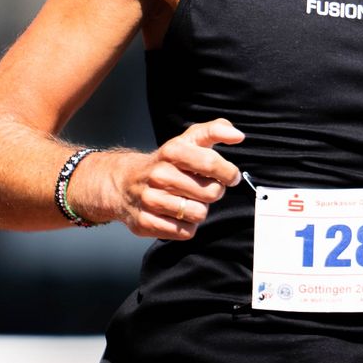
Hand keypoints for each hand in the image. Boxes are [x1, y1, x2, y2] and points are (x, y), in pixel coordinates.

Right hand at [75, 118, 243, 239]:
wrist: (124, 183)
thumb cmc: (166, 163)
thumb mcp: (187, 140)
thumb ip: (215, 130)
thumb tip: (238, 136)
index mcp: (172, 151)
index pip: (211, 163)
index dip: (228, 172)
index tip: (230, 176)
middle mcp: (159, 174)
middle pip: (211, 193)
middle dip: (214, 192)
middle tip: (203, 188)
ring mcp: (150, 200)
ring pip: (199, 213)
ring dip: (199, 209)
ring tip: (187, 200)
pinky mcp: (146, 222)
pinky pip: (186, 232)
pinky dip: (187, 225)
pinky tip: (176, 213)